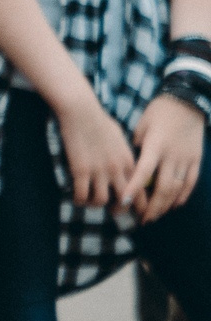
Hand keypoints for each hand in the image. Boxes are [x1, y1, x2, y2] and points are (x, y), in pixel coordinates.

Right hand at [56, 94, 135, 210]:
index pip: (140, 190)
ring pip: (101, 200)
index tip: (134, 208)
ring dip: (96, 205)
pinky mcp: (80, 170)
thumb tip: (124, 165)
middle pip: (124, 201)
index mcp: (129, 162)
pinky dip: (79, 200)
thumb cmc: (100, 121)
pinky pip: (81, 194)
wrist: (82, 112)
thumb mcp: (120, 139)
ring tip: (90, 202)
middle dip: (120, 211)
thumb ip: (125, 155)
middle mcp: (117, 169)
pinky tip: (76, 198)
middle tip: (113, 212)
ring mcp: (98, 171)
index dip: (140, 204)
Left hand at [125, 95, 204, 220]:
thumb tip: (129, 165)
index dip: (133, 188)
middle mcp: (172, 156)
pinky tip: (173, 205)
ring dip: (165, 205)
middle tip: (141, 218)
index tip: (123, 202)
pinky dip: (182, 196)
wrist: (188, 102)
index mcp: (155, 146)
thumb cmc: (158, 112)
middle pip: (163, 187)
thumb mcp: (140, 125)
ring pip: (177, 189)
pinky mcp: (196, 160)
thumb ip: (135, 146)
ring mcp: (186, 159)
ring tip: (154, 215)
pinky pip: (190, 182)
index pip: (143, 172)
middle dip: (151, 206)